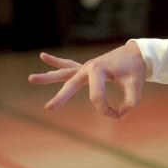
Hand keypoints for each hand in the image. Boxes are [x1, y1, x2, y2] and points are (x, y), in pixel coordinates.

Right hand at [27, 39, 147, 117]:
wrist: (137, 53)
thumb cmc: (136, 69)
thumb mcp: (136, 85)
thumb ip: (131, 101)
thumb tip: (121, 114)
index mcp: (98, 71)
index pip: (97, 97)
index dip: (107, 109)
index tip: (119, 114)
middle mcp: (89, 67)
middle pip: (70, 84)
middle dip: (60, 97)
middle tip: (48, 108)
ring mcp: (86, 67)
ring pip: (64, 73)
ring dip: (48, 76)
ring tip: (31, 78)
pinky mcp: (87, 68)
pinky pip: (69, 65)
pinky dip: (57, 61)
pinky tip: (43, 56)